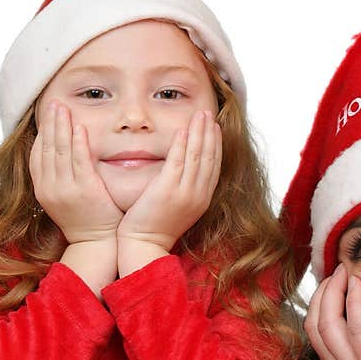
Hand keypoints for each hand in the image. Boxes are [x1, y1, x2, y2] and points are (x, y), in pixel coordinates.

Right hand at [29, 101, 122, 243]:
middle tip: (53, 102)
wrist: (95, 243)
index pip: (36, 155)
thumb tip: (60, 155)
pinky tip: (79, 127)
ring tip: (63, 107)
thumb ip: (59, 177)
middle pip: (46, 148)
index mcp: (42, 189)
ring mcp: (66, 190)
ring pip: (60, 151)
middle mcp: (50, 188)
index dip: (41, 133)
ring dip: (61, 126)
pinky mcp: (85, 190)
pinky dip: (78, 142)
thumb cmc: (85, 219)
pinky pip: (79, 161)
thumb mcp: (64, 198)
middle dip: (50, 123)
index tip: (46, 115)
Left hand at [116, 110, 220, 275]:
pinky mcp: (167, 190)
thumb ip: (182, 189)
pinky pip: (177, 162)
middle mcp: (198, 195)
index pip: (214, 166)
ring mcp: (184, 193)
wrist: (144, 246)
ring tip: (200, 114)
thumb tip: (181, 172)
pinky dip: (182, 144)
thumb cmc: (155, 228)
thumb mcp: (177, 207)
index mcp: (202, 199)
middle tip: (209, 113)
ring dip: (199, 132)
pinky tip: (182, 130)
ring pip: (197, 156)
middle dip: (210, 133)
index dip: (216, 144)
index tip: (215, 127)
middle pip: (210, 157)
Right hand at [306, 264, 360, 359]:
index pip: (317, 334)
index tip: (335, 283)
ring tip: (346, 271)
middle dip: (322, 293)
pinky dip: (353, 303)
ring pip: (326, 324)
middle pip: (314, 325)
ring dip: (333, 292)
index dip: (320, 304)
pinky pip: (356, 329)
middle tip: (338, 270)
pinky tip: (360, 286)